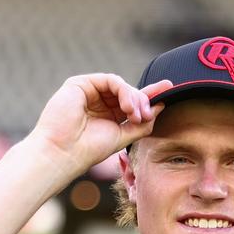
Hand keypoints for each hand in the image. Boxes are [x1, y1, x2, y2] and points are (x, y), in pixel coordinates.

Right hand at [30, 73, 172, 175]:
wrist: (64, 153)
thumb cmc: (88, 150)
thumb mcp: (122, 137)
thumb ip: (141, 124)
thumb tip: (160, 107)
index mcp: (108, 115)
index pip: (132, 101)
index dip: (150, 95)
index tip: (169, 89)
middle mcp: (99, 102)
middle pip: (130, 92)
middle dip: (143, 102)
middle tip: (147, 116)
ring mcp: (89, 91)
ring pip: (122, 86)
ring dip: (135, 98)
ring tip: (135, 115)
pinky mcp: (81, 84)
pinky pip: (111, 80)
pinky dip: (124, 92)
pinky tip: (127, 108)